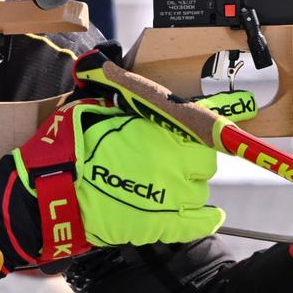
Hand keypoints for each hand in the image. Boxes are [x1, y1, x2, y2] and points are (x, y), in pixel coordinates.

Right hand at [13, 48, 257, 251]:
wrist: (55, 193)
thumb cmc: (73, 149)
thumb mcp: (96, 109)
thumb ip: (117, 93)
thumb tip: (111, 67)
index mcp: (160, 132)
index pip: (202, 125)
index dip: (213, 122)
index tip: (237, 112)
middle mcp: (173, 163)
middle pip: (204, 161)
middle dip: (192, 158)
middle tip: (174, 158)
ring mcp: (171, 196)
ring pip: (199, 190)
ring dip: (188, 186)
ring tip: (168, 185)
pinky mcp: (162, 224)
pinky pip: (198, 222)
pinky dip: (208, 219)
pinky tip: (212, 215)